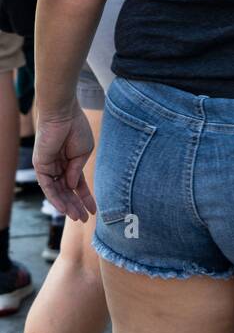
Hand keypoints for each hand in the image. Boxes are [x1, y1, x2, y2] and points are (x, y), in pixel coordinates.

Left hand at [33, 106, 95, 221]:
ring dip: (67, 205)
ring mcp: (49, 167)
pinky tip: (64, 209)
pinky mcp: (41, 166)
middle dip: (76, 205)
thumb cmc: (76, 128)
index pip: (77, 185)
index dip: (86, 197)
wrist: (64, 114)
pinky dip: (55, 198)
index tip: (94, 210)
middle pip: (67, 191)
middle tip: (84, 219)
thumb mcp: (84, 152)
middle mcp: (59, 167)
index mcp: (71, 162)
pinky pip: (48, 187)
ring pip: (57, 192)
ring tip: (77, 217)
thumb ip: (77, 171)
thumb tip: (73, 187)